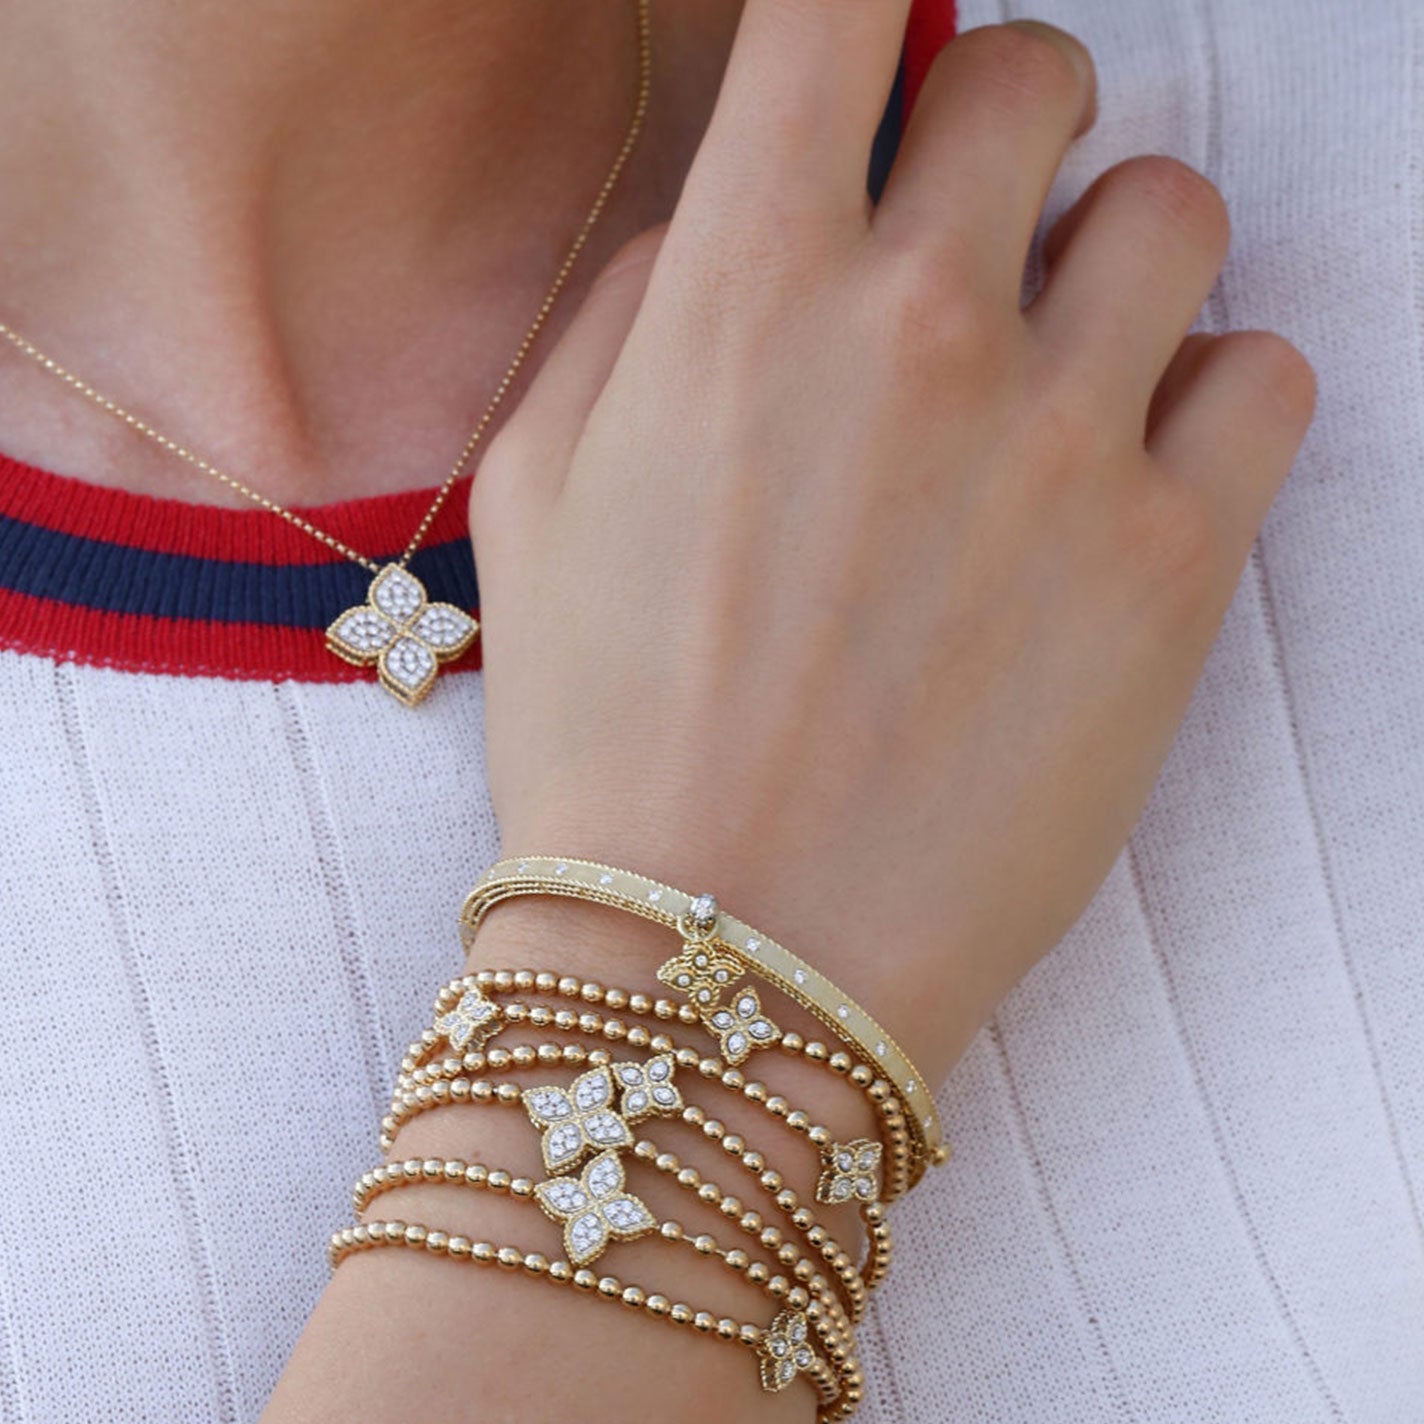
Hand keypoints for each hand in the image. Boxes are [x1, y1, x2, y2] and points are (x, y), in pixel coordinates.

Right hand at [468, 10, 1314, 1092]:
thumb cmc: (608, 734)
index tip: (863, 67)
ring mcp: (1063, 439)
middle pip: (1031, 72)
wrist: (723, 956)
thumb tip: (732, 217)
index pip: (837, 3)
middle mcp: (918, 325)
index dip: (854, 8)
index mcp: (745, 289)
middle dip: (1000, 124)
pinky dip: (1214, 394)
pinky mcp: (1171, 566)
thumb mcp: (535, 494)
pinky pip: (1268, 375)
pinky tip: (1130, 474)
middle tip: (974, 227)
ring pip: (1175, 211)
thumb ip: (632, 308)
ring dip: (1116, 260)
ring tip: (1058, 370)